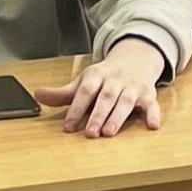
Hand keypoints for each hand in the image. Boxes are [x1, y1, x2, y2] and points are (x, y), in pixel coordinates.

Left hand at [34, 39, 166, 136]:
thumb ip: (63, 93)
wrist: (136, 57)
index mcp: (97, 75)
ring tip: (109, 133)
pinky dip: (153, 114)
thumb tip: (38, 95)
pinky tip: (152, 126)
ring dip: (118, 117)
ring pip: (126, 101)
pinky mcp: (148, 94)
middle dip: (98, 115)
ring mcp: (133, 87)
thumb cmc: (106, 76)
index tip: (68, 126)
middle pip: (106, 96)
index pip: (85, 91)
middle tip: (90, 133)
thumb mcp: (85, 81)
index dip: (76, 108)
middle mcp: (115, 80)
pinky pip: (152, 104)